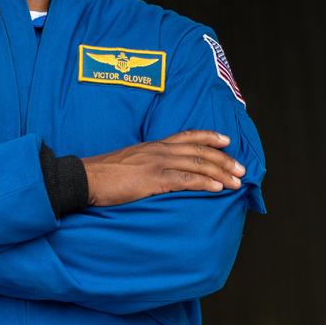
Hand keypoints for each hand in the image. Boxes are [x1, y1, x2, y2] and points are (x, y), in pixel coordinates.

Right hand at [81, 131, 244, 206]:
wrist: (83, 178)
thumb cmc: (101, 176)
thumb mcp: (127, 163)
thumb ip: (144, 165)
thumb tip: (155, 175)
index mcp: (153, 146)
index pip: (187, 135)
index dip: (209, 136)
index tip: (227, 140)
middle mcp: (159, 150)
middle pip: (199, 150)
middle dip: (224, 159)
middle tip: (242, 168)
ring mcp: (156, 163)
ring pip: (197, 164)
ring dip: (221, 173)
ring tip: (237, 181)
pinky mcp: (153, 180)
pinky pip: (185, 180)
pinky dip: (204, 183)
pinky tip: (217, 188)